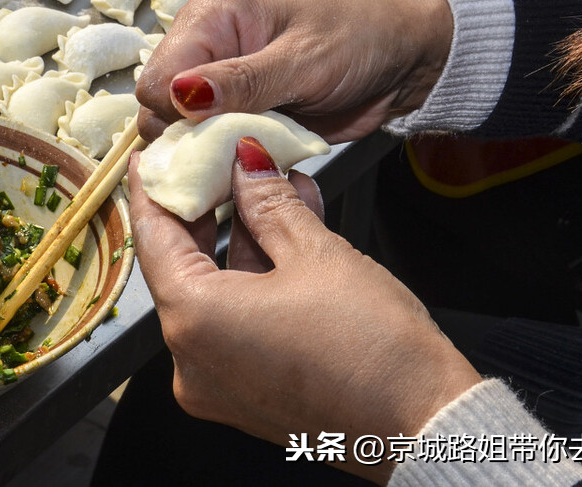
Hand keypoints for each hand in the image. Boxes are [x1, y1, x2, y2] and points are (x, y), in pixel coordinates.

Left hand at [130, 139, 479, 483]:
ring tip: (277, 188)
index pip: (154, 238)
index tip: (157, 156)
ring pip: (216, 292)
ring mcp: (219, 383)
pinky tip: (289, 235)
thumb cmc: (374, 350)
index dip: (156, 189)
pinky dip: (255, 280)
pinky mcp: (249, 394)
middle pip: (184, 265)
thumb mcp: (316, 253)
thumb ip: (269, 202)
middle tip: (222, 163)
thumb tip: (247, 165)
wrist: (426, 424)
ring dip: (245, 240)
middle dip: (210, 210)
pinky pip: (236, 322)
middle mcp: (192, 361)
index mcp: (193, 322)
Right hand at [135, 0, 452, 141]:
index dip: (177, 117)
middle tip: (234, 161)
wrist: (409, 54)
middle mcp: (207, 49)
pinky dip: (232, 164)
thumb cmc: (362, 36)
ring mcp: (224, 85)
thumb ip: (242, 81)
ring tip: (248, 166)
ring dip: (211, 158)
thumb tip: (178, 94)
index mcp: (210, 17)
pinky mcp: (243, 114)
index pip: (157, 80)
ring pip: (187, 135)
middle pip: (162, 111)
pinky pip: (217, 147)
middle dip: (190, 143)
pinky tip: (256, 169)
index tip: (216, 141)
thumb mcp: (303, 60)